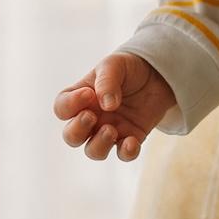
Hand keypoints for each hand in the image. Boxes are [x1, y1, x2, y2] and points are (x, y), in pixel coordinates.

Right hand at [53, 52, 176, 161]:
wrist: (156, 75)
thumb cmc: (127, 68)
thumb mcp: (115, 65)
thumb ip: (107, 81)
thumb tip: (107, 105)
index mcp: (80, 97)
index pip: (62, 108)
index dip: (71, 105)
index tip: (89, 93)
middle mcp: (91, 117)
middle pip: (71, 136)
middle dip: (77, 131)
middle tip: (91, 117)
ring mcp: (109, 130)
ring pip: (93, 151)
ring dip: (99, 144)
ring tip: (111, 130)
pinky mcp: (130, 138)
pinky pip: (123, 154)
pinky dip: (126, 152)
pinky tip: (132, 141)